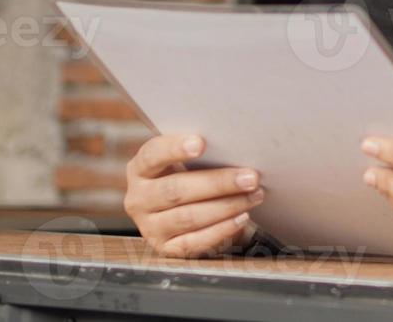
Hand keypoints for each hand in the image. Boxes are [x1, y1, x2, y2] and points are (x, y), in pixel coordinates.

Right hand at [123, 134, 266, 257]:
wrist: (178, 211)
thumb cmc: (187, 176)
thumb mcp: (184, 161)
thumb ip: (198, 153)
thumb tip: (234, 145)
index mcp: (140, 170)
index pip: (152, 156)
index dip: (175, 149)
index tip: (201, 143)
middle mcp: (138, 199)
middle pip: (177, 190)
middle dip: (218, 183)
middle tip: (250, 177)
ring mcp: (149, 227)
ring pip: (189, 217)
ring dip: (227, 206)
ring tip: (254, 195)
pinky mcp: (165, 249)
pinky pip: (195, 242)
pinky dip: (221, 230)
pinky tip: (242, 218)